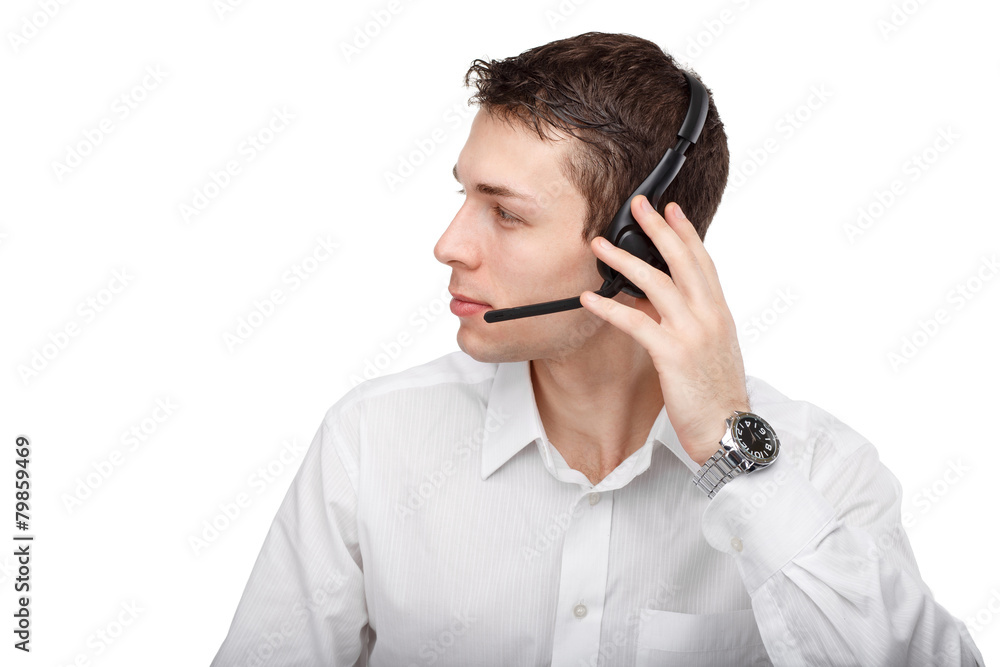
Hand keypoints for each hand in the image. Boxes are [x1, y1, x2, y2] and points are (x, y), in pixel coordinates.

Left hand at [580, 195, 750, 466]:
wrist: (728, 429)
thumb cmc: (716, 394)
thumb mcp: (710, 349)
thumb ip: (689, 322)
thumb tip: (656, 303)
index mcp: (719, 313)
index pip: (702, 261)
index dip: (685, 232)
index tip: (670, 209)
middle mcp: (709, 316)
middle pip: (681, 260)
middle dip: (657, 228)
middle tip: (637, 205)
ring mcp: (692, 333)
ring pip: (656, 283)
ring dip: (624, 260)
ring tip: (600, 245)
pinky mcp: (673, 354)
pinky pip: (636, 322)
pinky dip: (610, 308)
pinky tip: (590, 299)